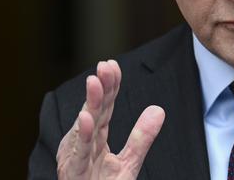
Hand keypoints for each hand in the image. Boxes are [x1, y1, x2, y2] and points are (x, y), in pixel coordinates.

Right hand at [56, 59, 164, 178]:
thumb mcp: (128, 164)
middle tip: (105, 65)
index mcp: (96, 139)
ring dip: (89, 104)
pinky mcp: (74, 174)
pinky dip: (82, 136)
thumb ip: (141, 138)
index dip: (110, 87)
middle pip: (94, 112)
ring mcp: (77, 159)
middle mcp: (84, 144)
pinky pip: (79, 154)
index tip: (113, 65)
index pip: (105, 108)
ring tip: (95, 82)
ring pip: (84, 128)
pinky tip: (86, 118)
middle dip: (100, 88)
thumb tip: (159, 109)